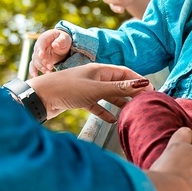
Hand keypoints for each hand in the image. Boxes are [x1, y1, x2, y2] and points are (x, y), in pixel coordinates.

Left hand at [27, 64, 150, 122]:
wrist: (39, 98)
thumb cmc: (66, 89)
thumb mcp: (96, 89)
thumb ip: (119, 89)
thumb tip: (143, 84)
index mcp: (99, 70)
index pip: (125, 73)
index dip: (139, 81)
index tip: (152, 90)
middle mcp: (94, 77)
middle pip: (118, 84)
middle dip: (131, 92)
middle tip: (145, 102)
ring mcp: (86, 88)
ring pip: (108, 95)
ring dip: (119, 103)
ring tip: (132, 111)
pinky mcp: (79, 100)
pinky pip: (96, 105)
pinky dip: (104, 111)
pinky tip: (112, 120)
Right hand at [28, 28, 72, 76]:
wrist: (61, 42)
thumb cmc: (62, 38)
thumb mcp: (64, 38)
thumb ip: (60, 41)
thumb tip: (55, 45)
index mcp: (44, 39)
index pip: (40, 44)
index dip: (40, 50)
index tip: (42, 55)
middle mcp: (38, 47)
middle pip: (37, 55)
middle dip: (43, 62)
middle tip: (51, 67)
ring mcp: (37, 54)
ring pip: (35, 62)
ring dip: (41, 68)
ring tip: (49, 73)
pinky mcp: (39, 61)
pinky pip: (33, 66)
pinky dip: (33, 72)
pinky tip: (36, 77)